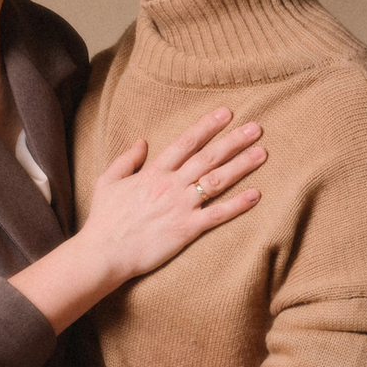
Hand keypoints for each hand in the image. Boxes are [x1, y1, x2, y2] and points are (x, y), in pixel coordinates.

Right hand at [79, 107, 265, 280]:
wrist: (104, 252)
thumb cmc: (104, 219)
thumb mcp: (107, 181)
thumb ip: (126, 159)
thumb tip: (142, 141)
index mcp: (153, 172)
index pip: (185, 143)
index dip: (207, 126)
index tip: (226, 113)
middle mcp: (170, 185)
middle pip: (208, 157)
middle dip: (233, 141)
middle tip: (256, 128)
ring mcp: (180, 207)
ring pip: (217, 181)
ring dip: (241, 166)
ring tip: (262, 153)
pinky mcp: (186, 230)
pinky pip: (217, 215)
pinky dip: (238, 205)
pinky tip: (256, 195)